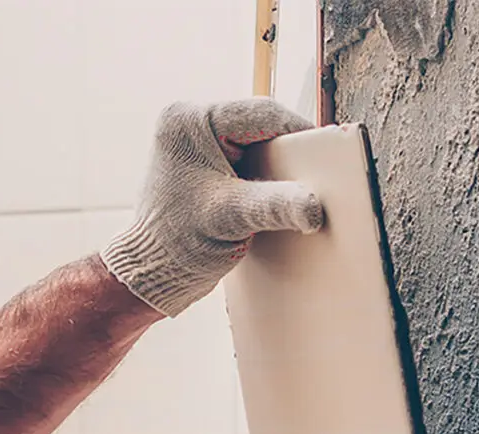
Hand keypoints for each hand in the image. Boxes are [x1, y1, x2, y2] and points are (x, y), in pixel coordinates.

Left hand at [100, 98, 323, 316]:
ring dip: (277, 165)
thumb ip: (275, 206)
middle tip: (314, 174)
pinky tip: (275, 195)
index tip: (326, 154)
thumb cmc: (177, 243)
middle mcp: (188, 123)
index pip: (261, 114)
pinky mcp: (201, 164)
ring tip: (297, 186)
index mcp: (188, 120)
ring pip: (255, 143)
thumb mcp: (232, 218)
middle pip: (259, 127)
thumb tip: (315, 206)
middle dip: (287, 152)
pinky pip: (244, 159)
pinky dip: (263, 176)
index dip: (298, 133)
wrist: (152, 272)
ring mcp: (194, 143)